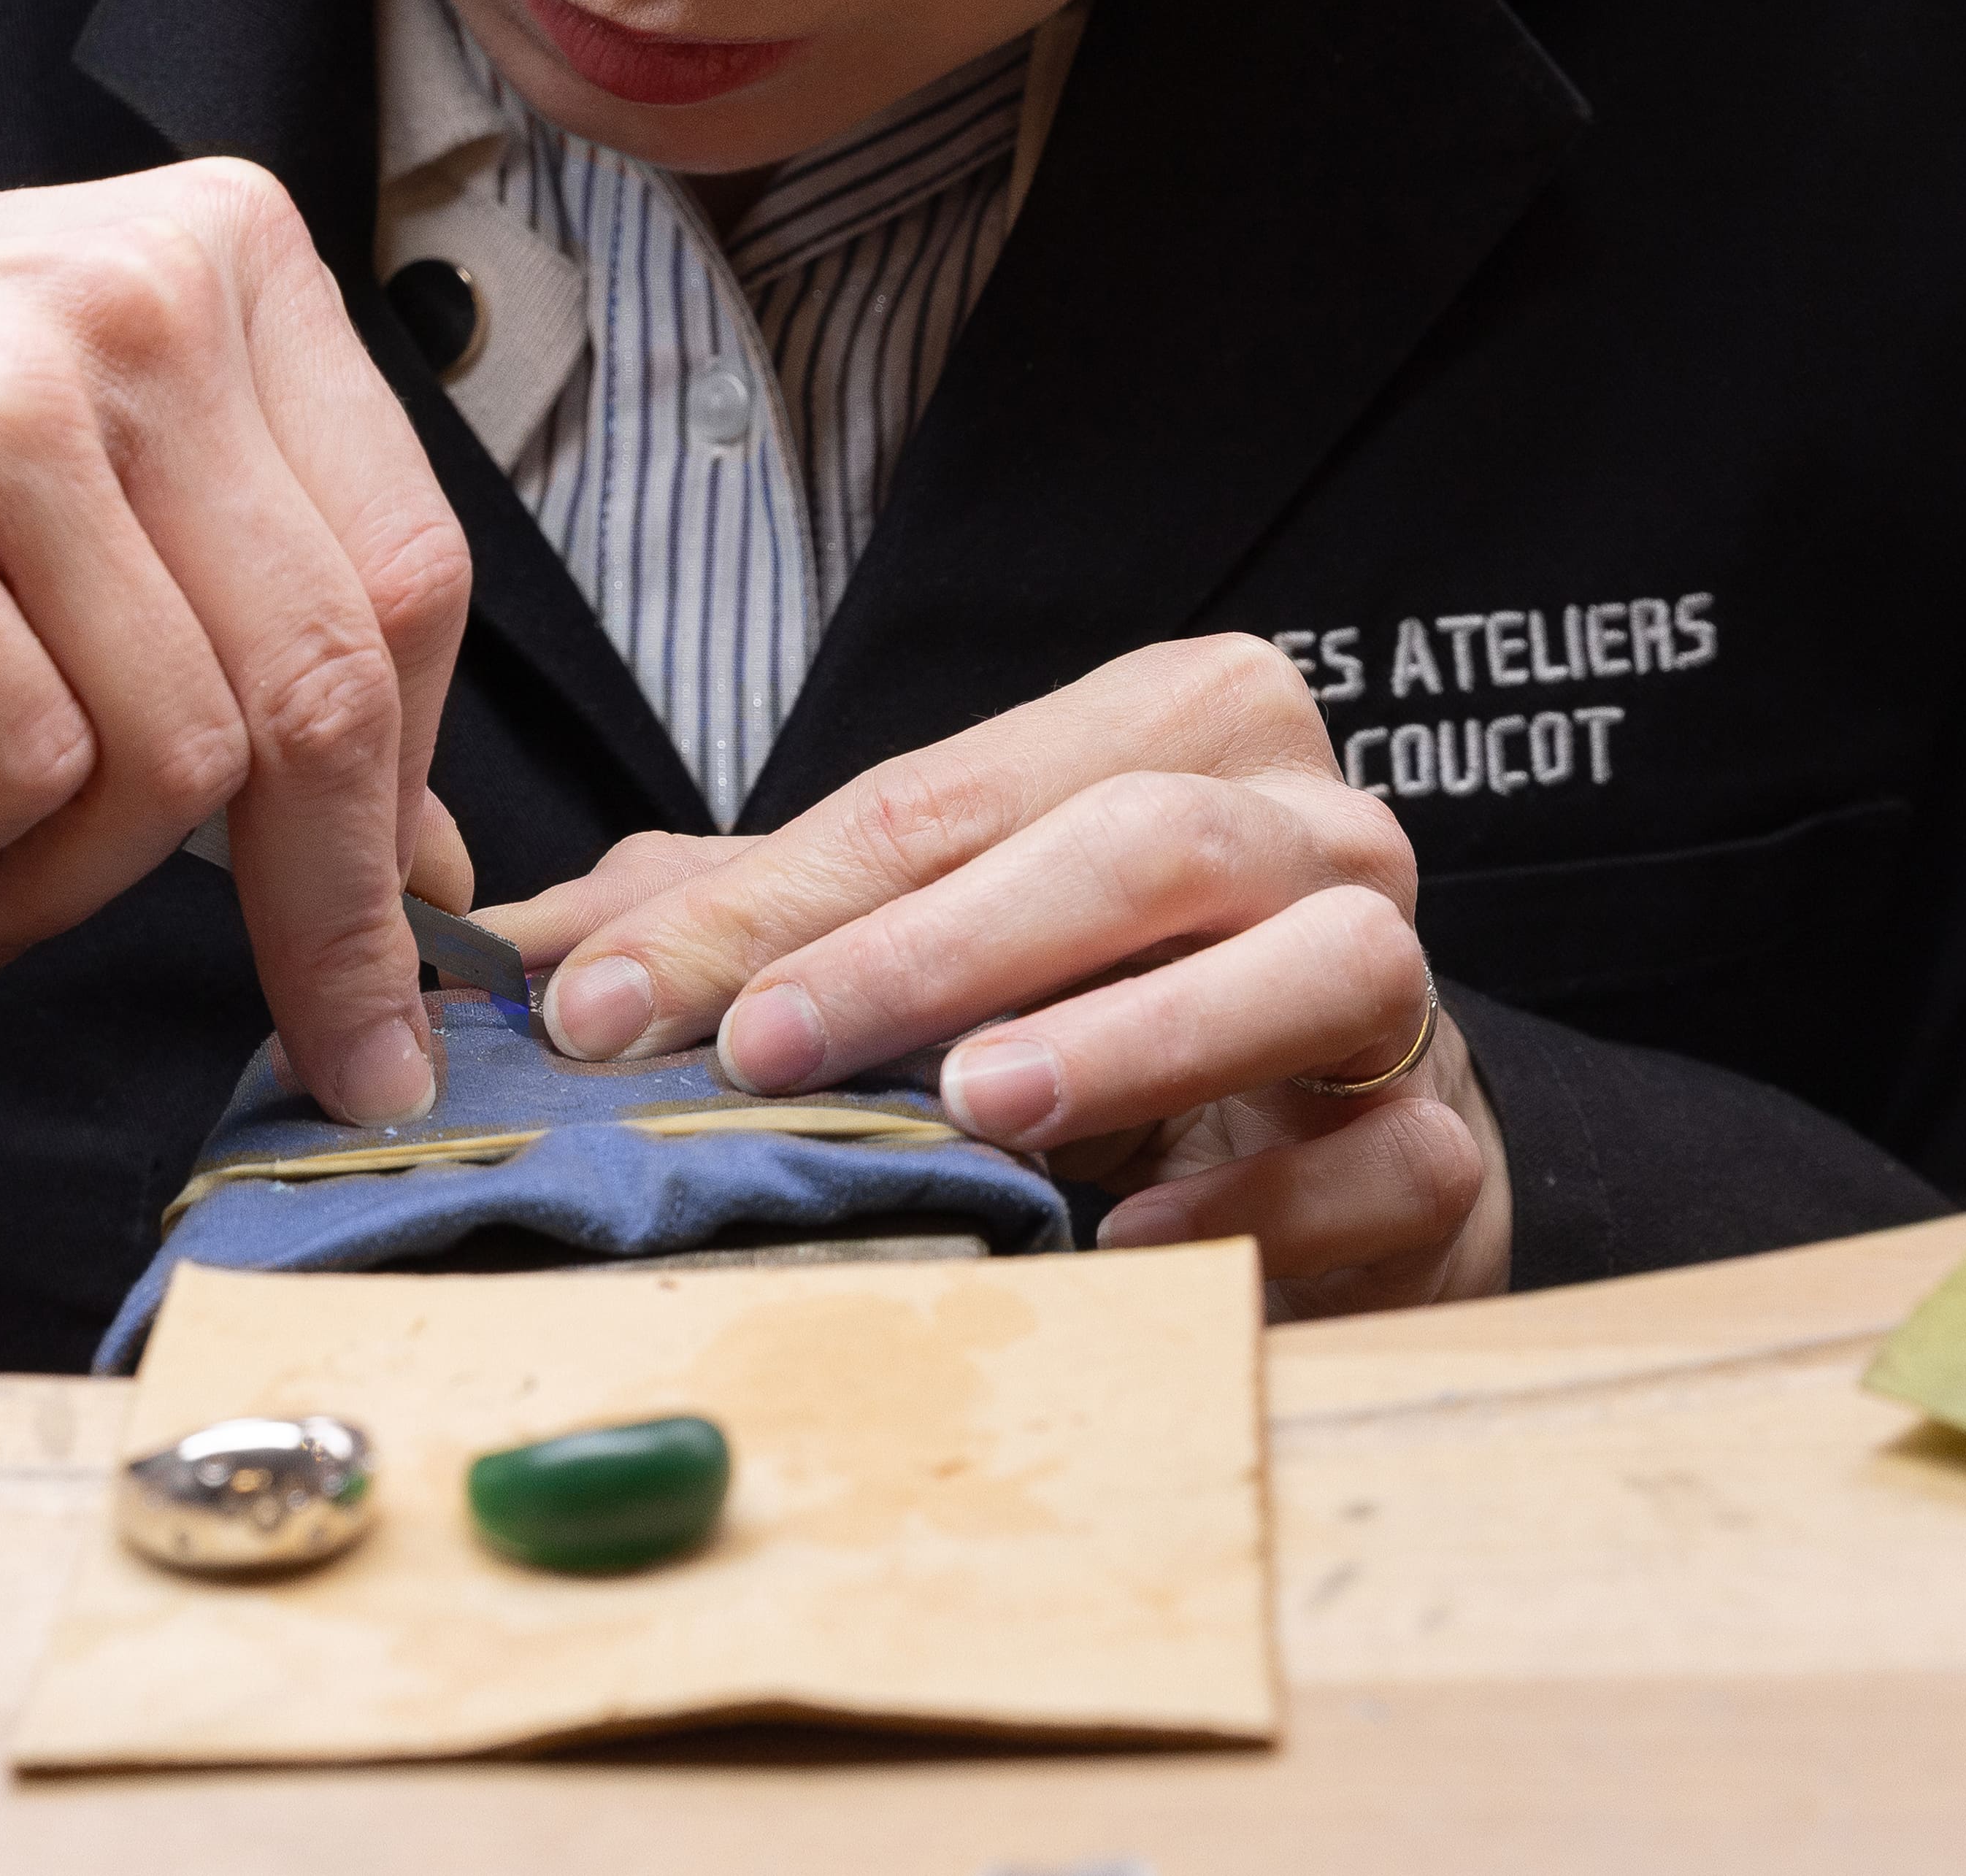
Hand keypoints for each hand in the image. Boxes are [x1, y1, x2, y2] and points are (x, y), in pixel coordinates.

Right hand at [0, 166, 475, 1121]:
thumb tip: (409, 844)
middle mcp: (138, 300)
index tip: (404, 922)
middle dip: (329, 902)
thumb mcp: (47, 433)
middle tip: (324, 1036)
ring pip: (180, 753)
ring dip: (76, 869)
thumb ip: (230, 585)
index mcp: (220, 254)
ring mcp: (2, 400)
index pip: (409, 564)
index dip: (416, 778)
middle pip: (333, 676)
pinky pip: (18, 771)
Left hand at [475, 634, 1504, 1312]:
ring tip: (978, 1106)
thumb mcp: (913, 936)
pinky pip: (1386, 1154)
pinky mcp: (1445, 1135)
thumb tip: (519, 955)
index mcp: (1174, 728)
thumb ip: (741, 919)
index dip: (762, 904)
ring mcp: (1401, 973)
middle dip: (928, 949)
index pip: (939, 799)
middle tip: (768, 1047)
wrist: (1319, 1136)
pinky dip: (1260, 1194)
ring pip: (1304, 963)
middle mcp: (1309, 823)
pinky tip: (1132, 1237)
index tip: (605, 1006)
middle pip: (1127, 848)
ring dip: (1131, 1037)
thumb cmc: (1099, 1003)